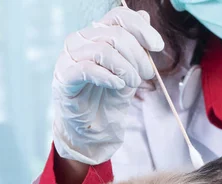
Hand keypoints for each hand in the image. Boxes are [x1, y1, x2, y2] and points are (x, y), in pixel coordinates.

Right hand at [52, 6, 163, 164]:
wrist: (93, 129)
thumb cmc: (109, 97)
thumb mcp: (130, 70)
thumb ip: (136, 46)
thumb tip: (145, 16)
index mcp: (97, 34)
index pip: (118, 16)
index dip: (141, 28)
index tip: (157, 46)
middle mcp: (80, 40)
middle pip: (115, 34)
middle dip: (138, 55)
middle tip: (147, 74)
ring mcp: (69, 57)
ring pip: (103, 50)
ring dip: (126, 68)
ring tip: (134, 83)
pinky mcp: (64, 77)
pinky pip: (87, 69)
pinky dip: (108, 77)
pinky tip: (118, 86)